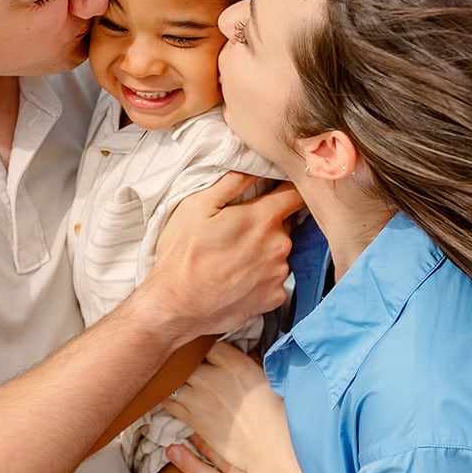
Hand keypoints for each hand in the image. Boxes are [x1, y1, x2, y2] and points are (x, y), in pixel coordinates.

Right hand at [146, 175, 303, 342]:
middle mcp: (280, 246)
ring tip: (233, 259)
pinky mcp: (275, 298)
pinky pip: (275, 279)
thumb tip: (254, 166)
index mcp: (264, 218)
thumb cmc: (182, 255)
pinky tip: (237, 278)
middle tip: (237, 232)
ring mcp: (279, 274)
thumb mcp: (197, 206)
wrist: (175, 306)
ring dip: (264, 252)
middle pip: (286, 224)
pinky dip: (262, 277)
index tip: (278, 191)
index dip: (289, 190)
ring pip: (280, 253)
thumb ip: (232, 182)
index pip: (297, 194)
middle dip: (267, 224)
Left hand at [165, 341, 288, 472]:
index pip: (207, 343)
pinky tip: (171, 395)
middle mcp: (214, 378)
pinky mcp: (193, 419)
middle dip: (184, 360)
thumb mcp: (267, 380)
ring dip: (173, 378)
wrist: (271, 451)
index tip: (202, 350)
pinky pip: (168, 401)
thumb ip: (245, 364)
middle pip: (185, 359)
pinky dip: (167, 396)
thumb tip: (234, 357)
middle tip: (184, 363)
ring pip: (173, 379)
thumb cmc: (277, 416)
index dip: (203, 346)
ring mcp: (199, 399)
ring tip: (174, 378)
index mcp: (236, 364)